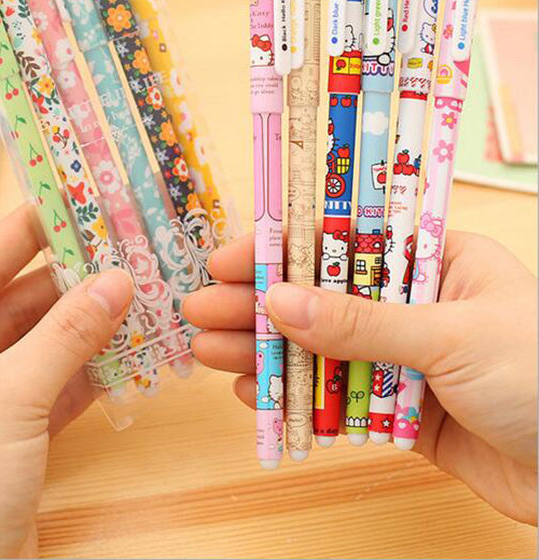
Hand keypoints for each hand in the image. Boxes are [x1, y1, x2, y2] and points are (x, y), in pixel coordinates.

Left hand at [0, 205, 132, 557]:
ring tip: (132, 290)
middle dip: (67, 284)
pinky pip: (49, 382)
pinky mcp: (7, 431)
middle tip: (117, 248)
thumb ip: (67, 333)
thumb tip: (118, 279)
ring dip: (83, 325)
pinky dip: (85, 367)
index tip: (64, 200)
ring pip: (37, 345)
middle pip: (12, 307)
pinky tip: (126, 343)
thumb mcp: (11, 396)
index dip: (21, 235)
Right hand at [183, 230, 536, 523]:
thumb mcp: (451, 336)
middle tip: (201, 309)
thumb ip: (363, 324)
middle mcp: (417, 303)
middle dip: (260, 304)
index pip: (345, 240)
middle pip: (324, 296)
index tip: (231, 258)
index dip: (285, 248)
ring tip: (209, 351)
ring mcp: (408, 358)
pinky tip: (253, 391)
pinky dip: (297, 397)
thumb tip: (281, 304)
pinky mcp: (404, 410)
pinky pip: (339, 397)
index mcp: (437, 260)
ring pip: (323, 348)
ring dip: (266, 350)